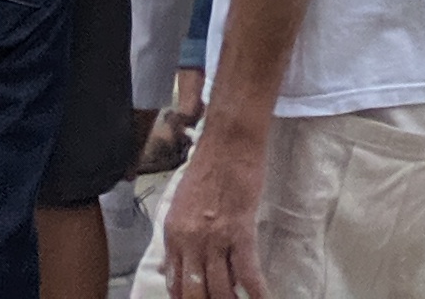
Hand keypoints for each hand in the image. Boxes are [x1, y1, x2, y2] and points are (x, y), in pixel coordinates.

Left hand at [156, 112, 267, 298]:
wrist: (229, 140)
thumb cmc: (208, 166)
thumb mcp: (180, 203)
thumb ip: (176, 238)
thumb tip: (167, 269)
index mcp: (173, 234)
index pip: (174, 284)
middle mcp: (190, 241)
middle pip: (194, 293)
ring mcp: (214, 237)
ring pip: (220, 289)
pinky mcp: (240, 230)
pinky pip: (247, 272)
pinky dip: (256, 292)